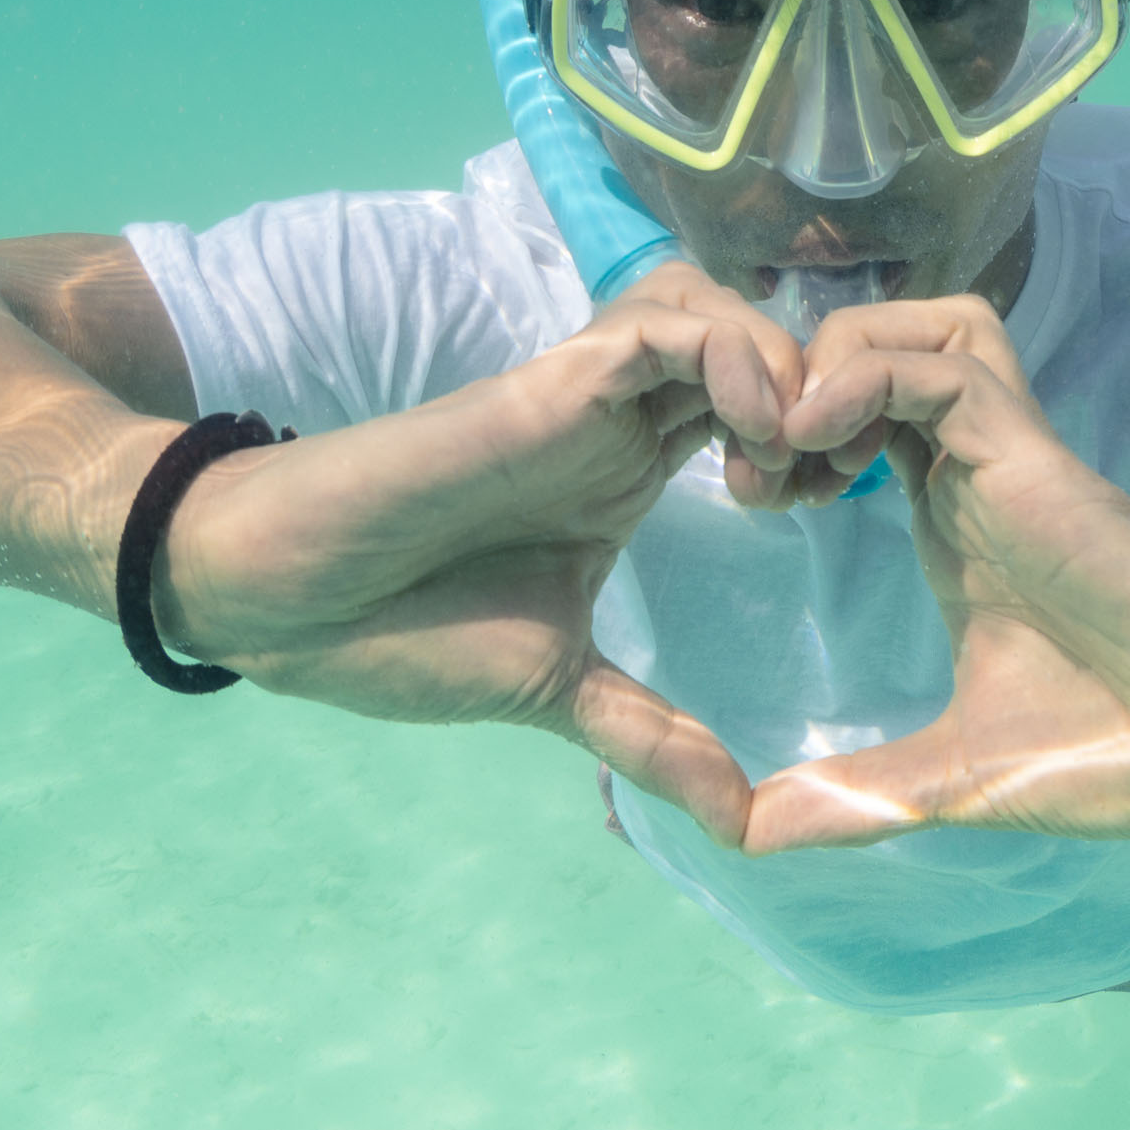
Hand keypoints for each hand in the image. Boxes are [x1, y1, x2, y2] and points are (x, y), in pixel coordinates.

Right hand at [157, 264, 824, 837]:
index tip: (840, 507)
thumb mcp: (560, 689)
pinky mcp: (549, 381)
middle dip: (822, 387)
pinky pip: (662, 324)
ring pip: (715, 309)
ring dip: (780, 364)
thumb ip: (652, 736)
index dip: (819, 436)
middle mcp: (616, 419)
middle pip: (751, 341)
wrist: (290, 605)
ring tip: (789, 455)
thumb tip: (739, 821)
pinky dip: (729, 355)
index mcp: (628, 470)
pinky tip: (750, 430)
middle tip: (838, 472)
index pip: (754, 405)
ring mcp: (584, 393)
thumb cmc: (404, 632)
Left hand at [736, 296, 1129, 849]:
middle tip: (751, 467)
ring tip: (784, 448)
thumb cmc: (1114, 753)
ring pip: (910, 326)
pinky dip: (864, 375)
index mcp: (950, 519)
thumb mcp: (946, 775)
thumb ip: (851, 795)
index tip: (746, 498)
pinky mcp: (1034, 455)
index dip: (785, 427)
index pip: (858, 408)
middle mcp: (972, 471)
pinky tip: (815, 443)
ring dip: (825, 362)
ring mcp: (1006, 457)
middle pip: (873, 343)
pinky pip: (944, 363)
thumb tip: (749, 836)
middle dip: (787, 380)